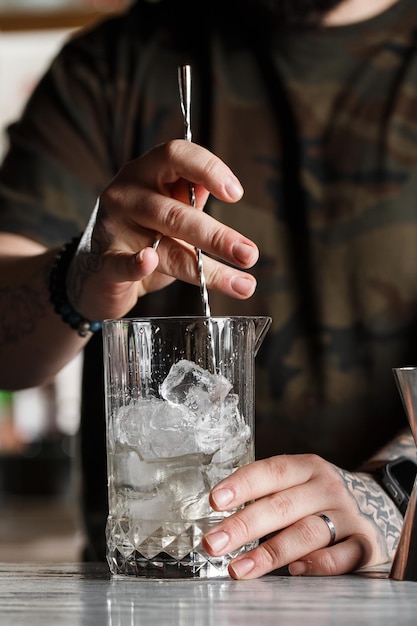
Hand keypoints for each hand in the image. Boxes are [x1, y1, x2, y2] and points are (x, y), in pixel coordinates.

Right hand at [67, 139, 257, 319]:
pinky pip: (122, 263)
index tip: (236, 194)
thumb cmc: (141, 238)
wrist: (94, 272)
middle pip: (175, 210)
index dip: (208, 169)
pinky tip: (149, 262)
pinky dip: (136, 264)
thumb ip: (191, 200)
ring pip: (162, 242)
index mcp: (146, 173)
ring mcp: (113, 227)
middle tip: (249, 254)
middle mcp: (126, 193)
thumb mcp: (168, 211)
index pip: (177, 155)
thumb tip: (229, 190)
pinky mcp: (103, 262)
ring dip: (203, 265)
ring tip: (241, 284)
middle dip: (217, 235)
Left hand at [202, 454, 402, 578]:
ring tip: (239, 568)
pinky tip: (294, 571)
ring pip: (306, 533)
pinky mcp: (365, 543)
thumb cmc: (322, 495)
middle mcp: (327, 488)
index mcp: (308, 468)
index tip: (215, 500)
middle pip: (281, 506)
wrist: (380, 503)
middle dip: (243, 526)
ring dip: (269, 553)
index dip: (242, 485)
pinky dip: (317, 564)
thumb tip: (221, 512)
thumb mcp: (300, 482)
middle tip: (213, 543)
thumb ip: (269, 493)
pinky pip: (342, 556)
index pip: (272, 471)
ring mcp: (348, 515)